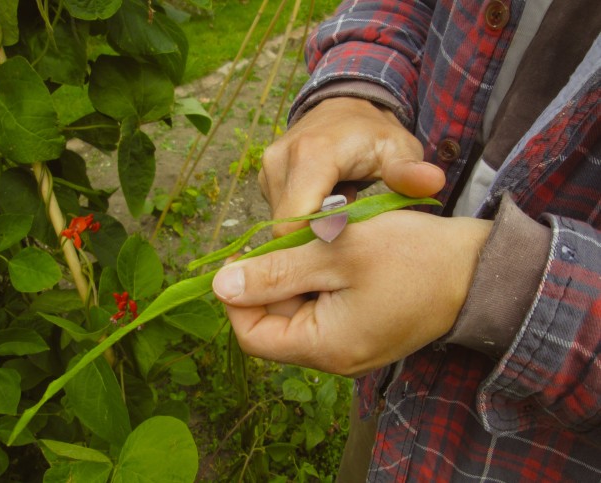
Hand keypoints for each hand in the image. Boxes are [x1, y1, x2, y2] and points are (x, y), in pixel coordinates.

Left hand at [212, 211, 491, 376]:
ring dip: (297, 275)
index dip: (239, 297)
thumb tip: (221, 286)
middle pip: (276, 324)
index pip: (253, 336)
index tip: (246, 256)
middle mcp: (335, 357)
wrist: (477, 269)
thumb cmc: (411, 256)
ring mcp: (351, 346)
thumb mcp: (336, 251)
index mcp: (326, 346)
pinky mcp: (364, 331)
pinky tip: (335, 253)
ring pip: (300, 312)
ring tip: (318, 241)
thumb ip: (276, 270)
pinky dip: (320, 280)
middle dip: (272, 280)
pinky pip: (325, 309)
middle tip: (291, 239)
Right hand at [259, 97, 444, 235]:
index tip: (347, 245)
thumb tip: (433, 182)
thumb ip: (409, 170)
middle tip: (348, 230)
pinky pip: (279, 213)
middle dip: (314, 238)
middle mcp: (280, 160)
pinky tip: (325, 208)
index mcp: (312, 155)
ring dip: (309, 228)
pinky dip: (301, 219)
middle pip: (286, 227)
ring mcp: (268, 168)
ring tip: (339, 215)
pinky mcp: (264, 176)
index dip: (317, 243)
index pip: (295, 222)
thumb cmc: (375, 135)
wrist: (346, 107)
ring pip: (281, 223)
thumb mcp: (399, 149)